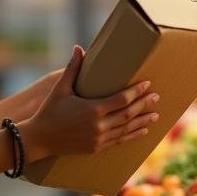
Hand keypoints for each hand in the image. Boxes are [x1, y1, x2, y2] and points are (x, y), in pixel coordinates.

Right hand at [22, 46, 159, 159]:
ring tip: (156, 114)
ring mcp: (99, 138)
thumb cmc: (49, 111)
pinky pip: (120, 140)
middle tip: (156, 96)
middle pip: (128, 114)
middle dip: (144, 104)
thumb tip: (78, 48)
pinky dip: (132, 135)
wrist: (39, 139)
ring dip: (142, 121)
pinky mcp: (97, 147)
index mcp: (92, 109)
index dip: (136, 92)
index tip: (147, 84)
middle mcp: (99, 125)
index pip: (121, 99)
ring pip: (126, 129)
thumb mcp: (60, 88)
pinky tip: (143, 130)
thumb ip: (72, 68)